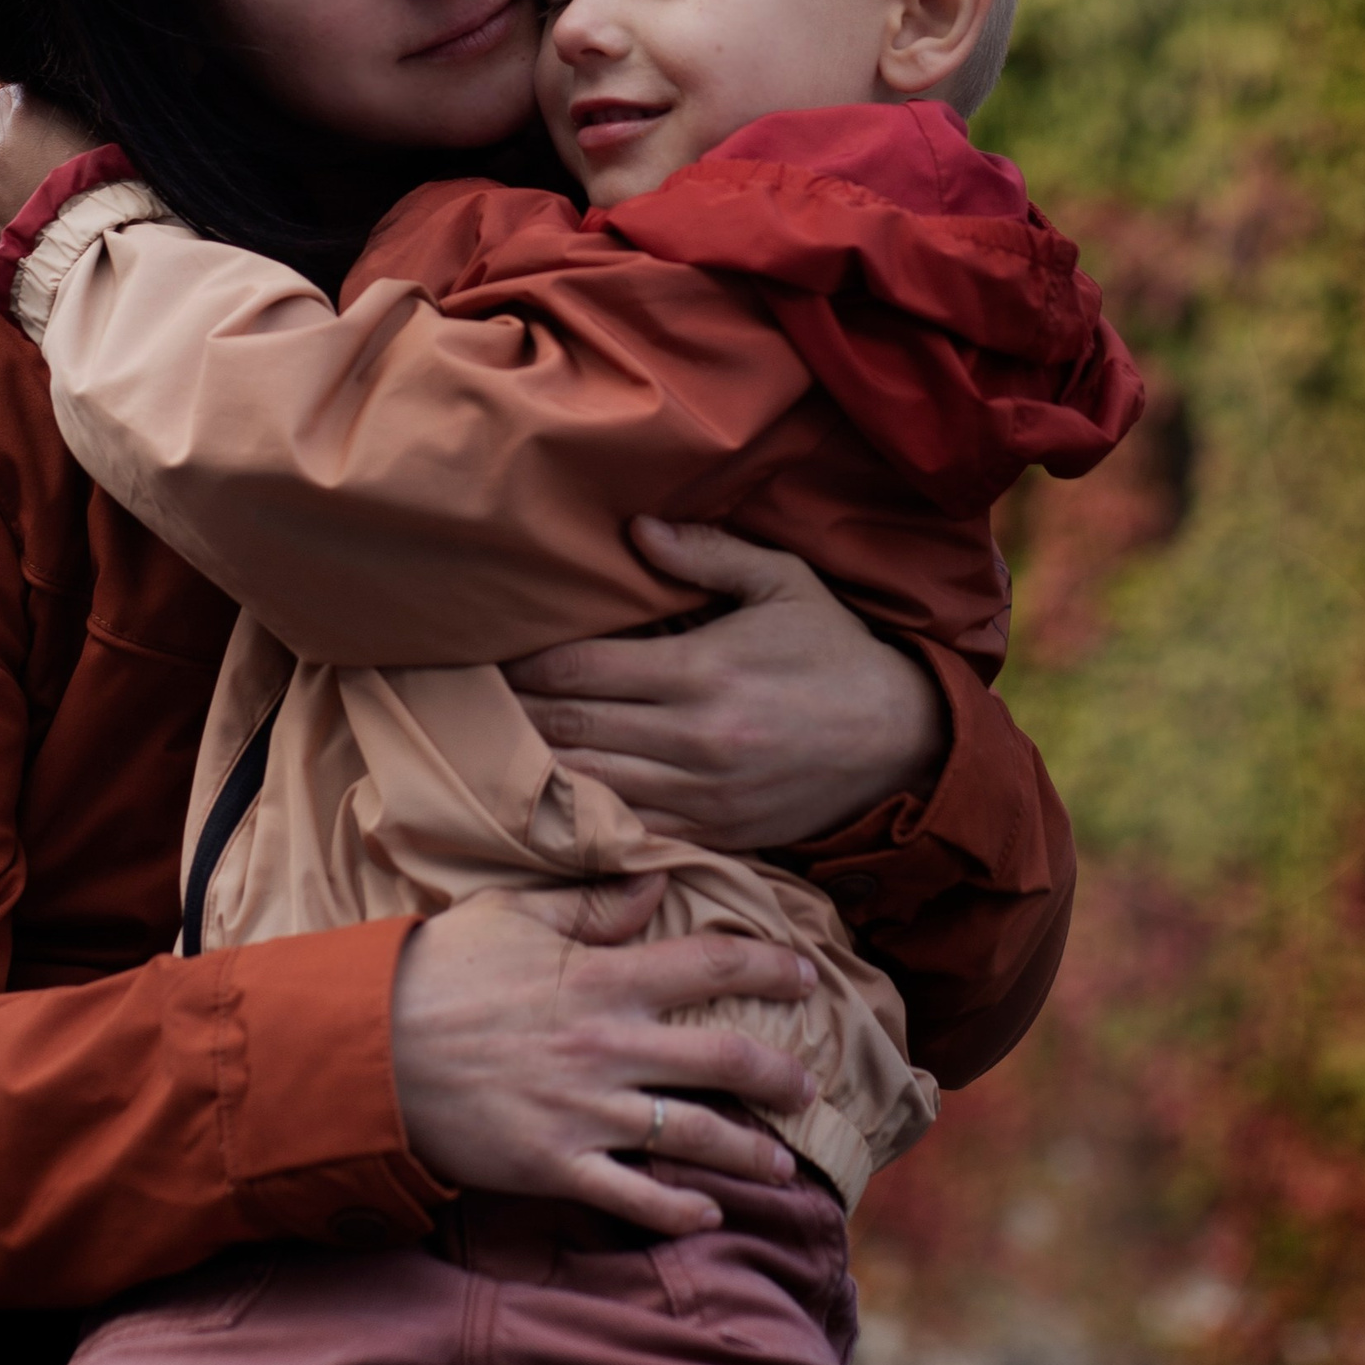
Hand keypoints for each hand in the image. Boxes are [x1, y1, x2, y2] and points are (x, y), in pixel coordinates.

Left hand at [0, 84, 95, 245]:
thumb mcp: (99, 124)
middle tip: (7, 114)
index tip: (29, 98)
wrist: (110, 224)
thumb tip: (54, 100)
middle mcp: (3, 145)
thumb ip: (69, 108)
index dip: (21, 94)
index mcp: (28, 112)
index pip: (13, 92)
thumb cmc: (116, 171)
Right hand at [388, 875, 815, 1235]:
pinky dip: (677, 1211)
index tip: (807, 977)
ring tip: (781, 1165)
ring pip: (695, 1137)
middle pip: (726, 1059)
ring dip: (748, 1154)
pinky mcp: (555, 1165)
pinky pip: (633, 1198)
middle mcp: (610, 1047)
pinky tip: (707, 1215)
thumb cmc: (439, 970)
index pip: (713, 967)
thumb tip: (654, 883)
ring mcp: (586, 1112)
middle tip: (808, 1084)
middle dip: (781, 1075)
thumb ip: (591, 906)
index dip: (770, 970)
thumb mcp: (515, 917)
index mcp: (605, 979)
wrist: (368, 1046)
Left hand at [504, 520, 946, 857]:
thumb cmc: (834, 651)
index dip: (522, 663)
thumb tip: (636, 530)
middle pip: (570, 728)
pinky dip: (581, 820)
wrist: (904, 743)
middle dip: (509, 715)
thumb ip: (709, 553)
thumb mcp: (785, 583)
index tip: (482, 652)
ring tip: (480, 751)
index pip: (580, 668)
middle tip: (459, 701)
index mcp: (700, 671)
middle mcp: (693, 739)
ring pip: (588, 786)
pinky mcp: (714, 834)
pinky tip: (544, 804)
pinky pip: (628, 832)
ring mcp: (702, 796)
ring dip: (531, 770)